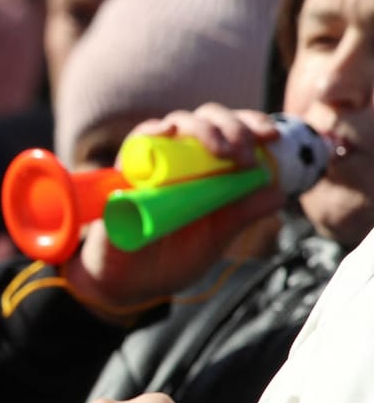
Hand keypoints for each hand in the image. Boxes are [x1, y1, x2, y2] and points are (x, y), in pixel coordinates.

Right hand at [65, 105, 285, 313]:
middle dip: (233, 128)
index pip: (233, 132)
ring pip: (179, 122)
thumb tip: (278, 188)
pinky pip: (137, 140)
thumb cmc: (171, 259)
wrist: (127, 283)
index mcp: (209, 171)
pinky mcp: (124, 170)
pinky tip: (167, 131)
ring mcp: (153, 161)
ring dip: (204, 129)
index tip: (270, 136)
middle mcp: (182, 159)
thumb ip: (242, 212)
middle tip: (243, 155)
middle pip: (209, 119)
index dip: (252, 124)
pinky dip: (153, 130)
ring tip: (221, 152)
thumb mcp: (216, 237)